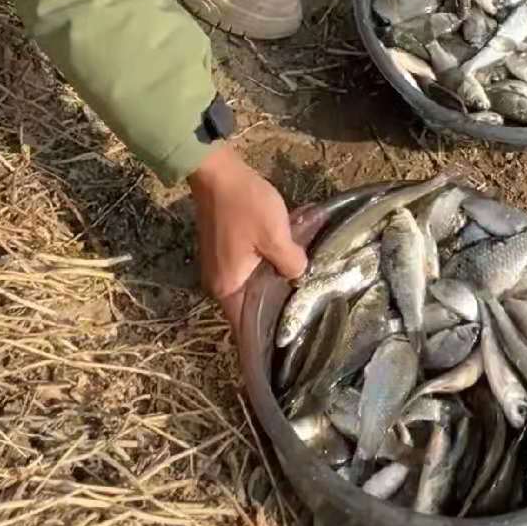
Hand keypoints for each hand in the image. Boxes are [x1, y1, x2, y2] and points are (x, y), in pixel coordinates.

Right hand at [188, 145, 307, 332]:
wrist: (218, 171)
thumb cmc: (245, 206)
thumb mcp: (276, 236)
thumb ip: (291, 263)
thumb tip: (298, 275)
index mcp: (229, 287)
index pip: (245, 328)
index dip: (262, 341)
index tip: (283, 354)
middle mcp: (222, 282)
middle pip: (252, 307)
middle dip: (278, 310)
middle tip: (308, 319)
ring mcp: (223, 265)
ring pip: (255, 285)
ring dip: (276, 286)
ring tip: (306, 294)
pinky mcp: (228, 250)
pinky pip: (252, 268)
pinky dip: (270, 267)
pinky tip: (294, 262)